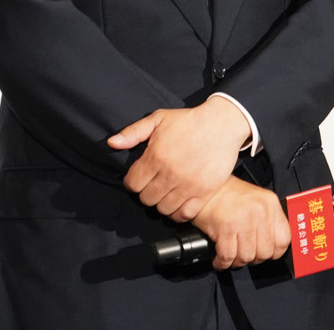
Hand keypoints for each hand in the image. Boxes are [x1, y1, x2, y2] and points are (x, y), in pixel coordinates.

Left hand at [107, 98, 251, 220]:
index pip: (133, 184)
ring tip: (165, 192)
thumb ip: (133, 132)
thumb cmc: (189, 121)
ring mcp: (188, 185)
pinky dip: (178, 213)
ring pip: (163, 209)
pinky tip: (178, 202)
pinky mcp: (204, 193)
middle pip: (146, 199)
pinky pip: (184, 214)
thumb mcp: (158, 119)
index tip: (140, 177)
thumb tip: (112, 143)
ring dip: (161, 203)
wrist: (221, 124)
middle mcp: (170, 174)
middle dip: (146, 192)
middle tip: (153, 184)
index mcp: (156, 156)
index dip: (133, 181)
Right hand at [191, 177, 290, 269]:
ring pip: (247, 256)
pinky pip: (228, 256)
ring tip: (231, 257)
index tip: (267, 254)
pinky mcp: (225, 227)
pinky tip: (219, 260)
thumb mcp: (255, 200)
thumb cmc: (227, 193)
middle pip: (265, 252)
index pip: (284, 238)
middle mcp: (259, 211)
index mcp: (269, 203)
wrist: (204, 186)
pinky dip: (223, 263)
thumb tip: (272, 246)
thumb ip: (267, 219)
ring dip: (237, 262)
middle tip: (245, 256)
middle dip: (254, 259)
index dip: (275, 252)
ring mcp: (243, 219)